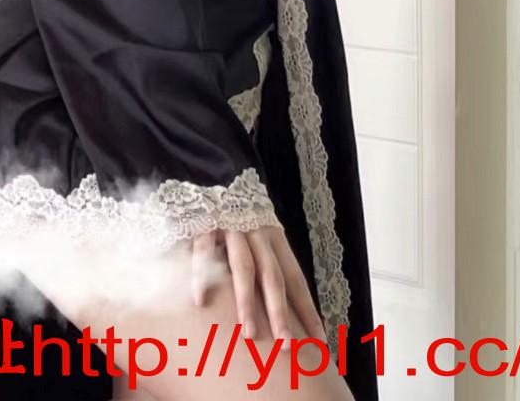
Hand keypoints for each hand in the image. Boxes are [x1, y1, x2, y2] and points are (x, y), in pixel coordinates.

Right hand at [190, 225, 327, 346]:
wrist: (213, 172)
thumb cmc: (238, 214)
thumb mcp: (259, 235)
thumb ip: (268, 264)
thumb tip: (286, 308)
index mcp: (275, 239)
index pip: (296, 279)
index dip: (307, 310)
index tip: (318, 342)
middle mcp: (258, 234)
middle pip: (273, 276)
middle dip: (280, 312)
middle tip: (286, 345)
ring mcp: (232, 227)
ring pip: (244, 267)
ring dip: (247, 301)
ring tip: (249, 333)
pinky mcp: (206, 222)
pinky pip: (204, 251)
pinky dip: (203, 275)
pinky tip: (201, 300)